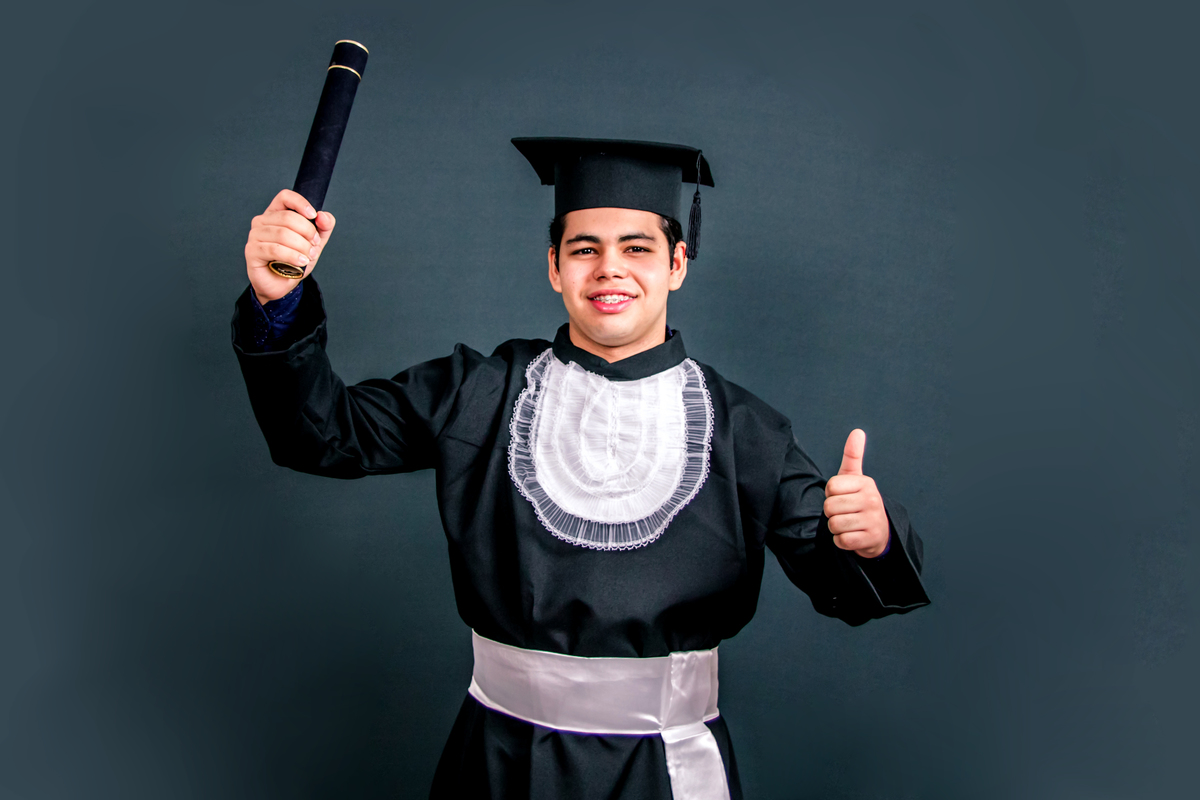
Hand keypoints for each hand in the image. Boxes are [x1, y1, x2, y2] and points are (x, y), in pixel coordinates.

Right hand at [244, 189, 336, 303]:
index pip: (285, 197)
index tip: (313, 215)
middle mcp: (262, 221)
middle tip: (315, 246)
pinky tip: (300, 262)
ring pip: (283, 234)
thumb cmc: (295, 260)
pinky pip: (275, 249)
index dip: (301, 203)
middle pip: (288, 218)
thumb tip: (323, 216)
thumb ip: (324, 227)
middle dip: (308, 232)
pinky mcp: (252, 250)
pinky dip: (292, 256)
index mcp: (276, 213)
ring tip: (308, 257)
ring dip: (302, 247)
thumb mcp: (315, 242)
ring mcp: (255, 235)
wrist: (282, 285)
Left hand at [823, 428, 889, 557]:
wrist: (879, 532)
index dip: (830, 494)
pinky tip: (851, 536)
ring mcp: (873, 520)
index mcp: (866, 483)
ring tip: (848, 524)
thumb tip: (857, 431)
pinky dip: (841, 541)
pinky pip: (841, 541)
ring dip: (835, 528)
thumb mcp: (856, 478)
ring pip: (834, 524)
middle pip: (829, 506)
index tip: (841, 496)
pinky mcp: (870, 540)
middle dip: (831, 513)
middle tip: (844, 513)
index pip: (831, 486)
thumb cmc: (860, 501)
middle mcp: (872, 500)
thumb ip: (853, 455)